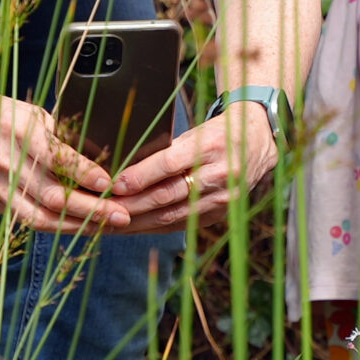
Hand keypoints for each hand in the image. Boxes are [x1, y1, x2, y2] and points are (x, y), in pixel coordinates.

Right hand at [0, 90, 128, 233]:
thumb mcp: (31, 113)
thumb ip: (60, 134)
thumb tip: (100, 153)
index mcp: (19, 133)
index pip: (55, 157)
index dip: (84, 172)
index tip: (109, 182)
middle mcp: (8, 163)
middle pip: (52, 195)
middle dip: (91, 209)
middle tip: (122, 215)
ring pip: (41, 215)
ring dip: (78, 225)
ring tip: (109, 227)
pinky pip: (28, 219)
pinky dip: (57, 226)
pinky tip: (82, 228)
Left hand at [108, 102, 281, 231]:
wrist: (257, 143)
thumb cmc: (217, 133)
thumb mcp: (195, 131)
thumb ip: (166, 150)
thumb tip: (124, 170)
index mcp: (213, 146)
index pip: (171, 164)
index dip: (141, 176)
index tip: (115, 184)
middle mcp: (221, 174)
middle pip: (168, 195)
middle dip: (131, 205)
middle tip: (102, 209)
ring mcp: (223, 199)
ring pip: (172, 215)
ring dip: (137, 221)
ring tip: (110, 223)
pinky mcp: (220, 214)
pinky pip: (181, 224)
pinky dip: (153, 227)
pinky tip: (132, 227)